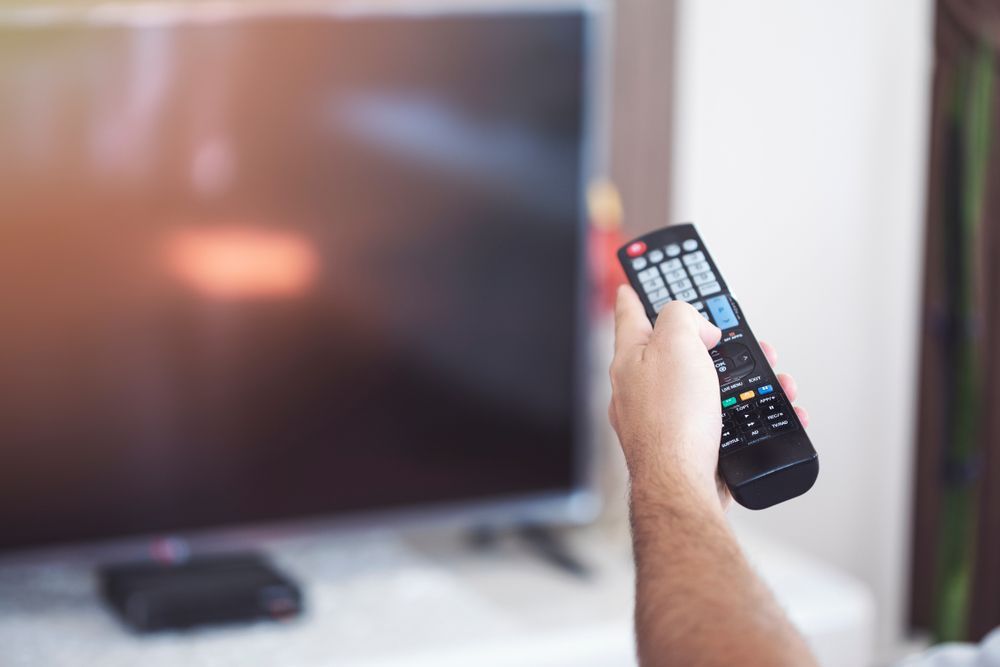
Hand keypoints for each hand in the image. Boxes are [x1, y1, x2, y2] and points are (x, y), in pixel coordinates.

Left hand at [608, 286, 808, 511]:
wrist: (683, 485)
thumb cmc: (671, 421)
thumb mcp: (675, 343)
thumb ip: (682, 316)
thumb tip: (699, 329)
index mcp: (630, 359)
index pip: (629, 314)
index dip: (635, 293)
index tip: (633, 282)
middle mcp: (640, 388)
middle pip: (675, 350)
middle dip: (710, 340)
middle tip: (728, 334)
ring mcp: (662, 418)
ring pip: (703, 384)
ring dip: (738, 377)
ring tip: (767, 376)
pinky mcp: (686, 444)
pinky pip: (718, 417)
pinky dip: (744, 410)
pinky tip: (764, 412)